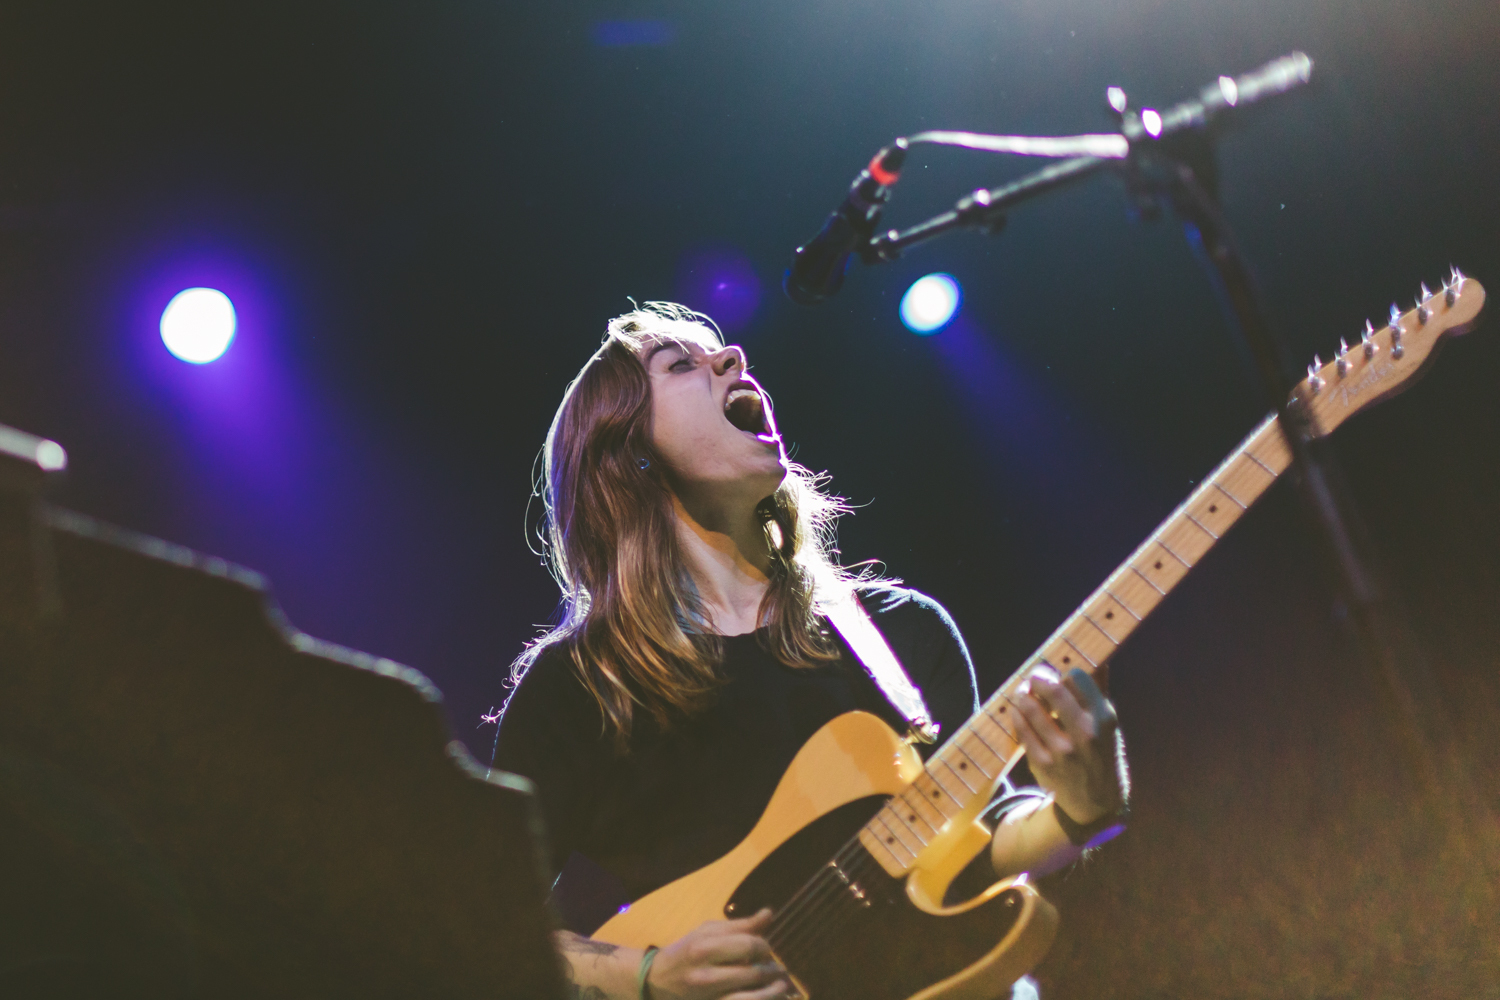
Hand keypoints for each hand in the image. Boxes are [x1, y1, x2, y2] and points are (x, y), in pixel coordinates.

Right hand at [648, 909, 791, 999]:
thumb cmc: (687, 951)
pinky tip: (767, 996)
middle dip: (772, 970)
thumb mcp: (708, 931)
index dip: (765, 947)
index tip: (766, 950)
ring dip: (772, 991)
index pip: (749, 945)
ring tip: (780, 985)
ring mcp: (708, 996)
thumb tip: (769, 914)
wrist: (658, 981)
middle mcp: (706, 973)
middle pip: (753, 972)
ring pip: (751, 997)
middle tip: (777, 969)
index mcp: (705, 946)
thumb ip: (740, 925)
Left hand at [1012, 665, 1124, 824]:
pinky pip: (1021, 729)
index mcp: (1104, 720)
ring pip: (1030, 707)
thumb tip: (1099, 659)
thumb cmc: (1102, 756)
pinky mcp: (1041, 763)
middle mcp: (1084, 734)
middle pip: (1052, 689)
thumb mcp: (1108, 726)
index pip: (1078, 679)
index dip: (1065, 672)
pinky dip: (1016, 714)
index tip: (1059, 674)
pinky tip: (1018, 711)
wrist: (1096, 804)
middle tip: (1034, 676)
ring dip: (1022, 693)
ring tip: (1023, 691)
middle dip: (1038, 677)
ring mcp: (1061, 750)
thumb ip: (1099, 693)